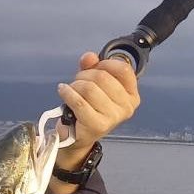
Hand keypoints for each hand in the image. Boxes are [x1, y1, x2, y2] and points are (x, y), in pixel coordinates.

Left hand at [55, 52, 140, 171]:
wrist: (77, 136)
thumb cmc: (88, 109)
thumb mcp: (92, 84)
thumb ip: (92, 68)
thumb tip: (89, 56)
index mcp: (131, 95)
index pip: (123, 69)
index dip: (104, 63)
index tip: (93, 67)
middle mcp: (126, 106)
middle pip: (102, 77)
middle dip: (84, 75)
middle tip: (77, 82)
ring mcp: (113, 117)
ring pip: (89, 88)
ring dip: (74, 85)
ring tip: (70, 90)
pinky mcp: (97, 125)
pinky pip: (78, 101)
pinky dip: (67, 93)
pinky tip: (63, 91)